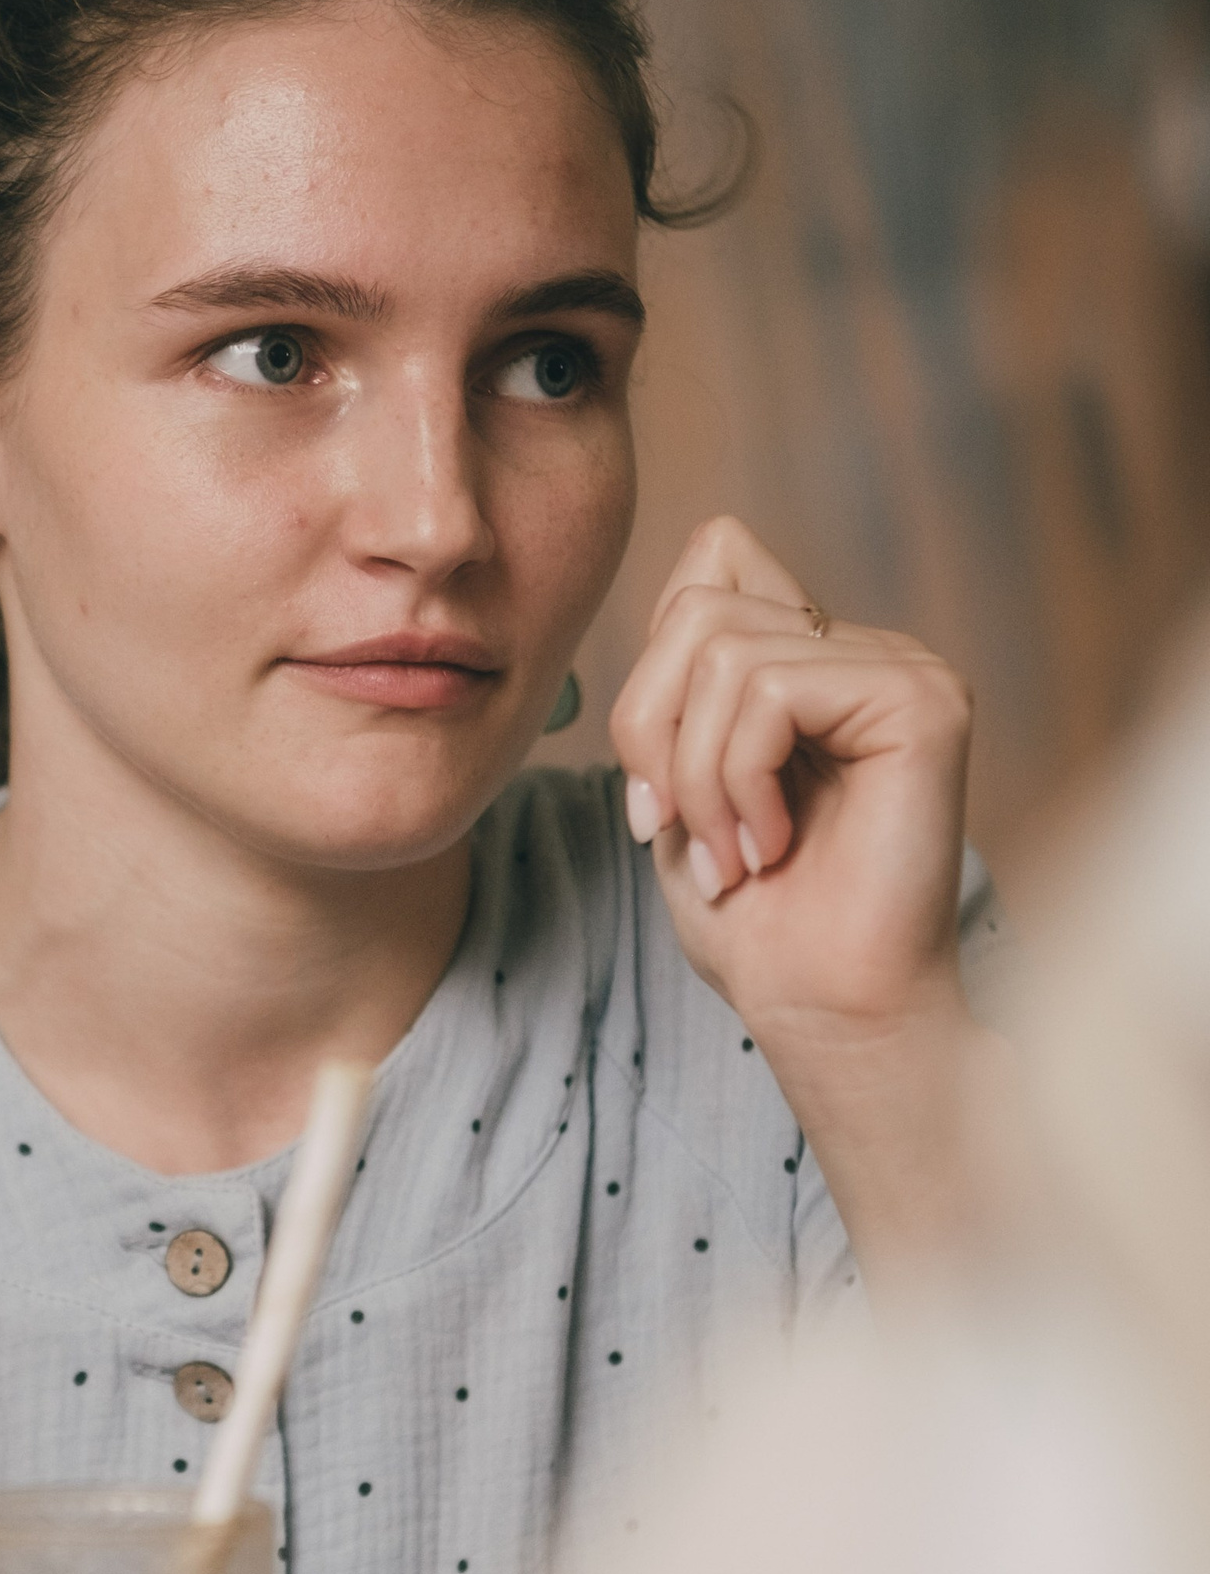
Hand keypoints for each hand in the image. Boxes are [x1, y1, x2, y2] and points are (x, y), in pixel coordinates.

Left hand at [609, 514, 972, 1055]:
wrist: (826, 1013)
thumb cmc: (757, 925)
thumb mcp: (680, 790)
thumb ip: (681, 691)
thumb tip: (679, 593)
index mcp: (812, 661)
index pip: (713, 560)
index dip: (652, 672)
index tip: (655, 790)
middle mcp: (865, 651)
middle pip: (699, 603)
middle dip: (651, 730)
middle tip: (677, 830)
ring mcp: (902, 668)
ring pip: (722, 650)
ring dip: (696, 776)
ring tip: (734, 856)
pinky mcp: (922, 700)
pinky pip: (769, 689)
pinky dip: (738, 781)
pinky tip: (773, 846)